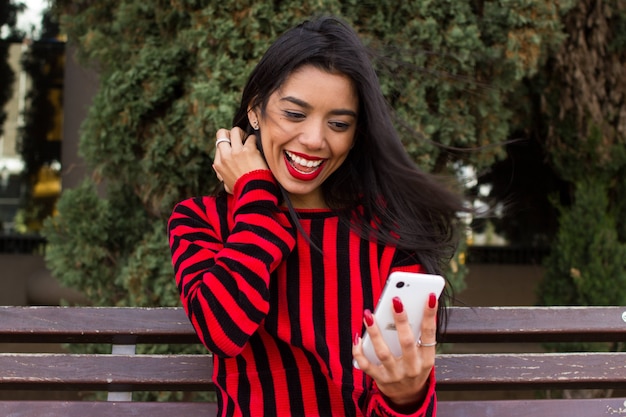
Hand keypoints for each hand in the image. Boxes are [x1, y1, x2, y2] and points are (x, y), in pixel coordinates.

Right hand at [212, 127, 267, 192]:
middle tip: (240, 138)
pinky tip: (258, 147)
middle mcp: (225, 156)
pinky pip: (251, 138)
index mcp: (219, 164)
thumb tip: (216, 168)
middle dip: (231, 133)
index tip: (234, 146)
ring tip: (248, 139)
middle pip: (222, 133)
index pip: (218, 144)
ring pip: (235, 131)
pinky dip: (255, 140)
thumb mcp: (226, 185)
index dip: (227, 143)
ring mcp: (237, 152)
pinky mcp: (249, 150)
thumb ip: (221, 175)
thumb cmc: (242, 190)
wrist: (254, 193)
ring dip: (243, 133)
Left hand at [352, 293, 437, 409]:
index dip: (430, 315)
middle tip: (395, 300)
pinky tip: (357, 336)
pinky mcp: (380, 380)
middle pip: (406, 342)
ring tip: (368, 314)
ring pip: (383, 352)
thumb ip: (417, 335)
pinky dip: (359, 351)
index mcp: (426, 359)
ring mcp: (395, 375)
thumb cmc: (414, 365)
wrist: (408, 396)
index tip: (429, 296)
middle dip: (401, 320)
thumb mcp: (423, 355)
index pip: (429, 334)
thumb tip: (407, 305)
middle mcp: (412, 368)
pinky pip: (366, 365)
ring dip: (375, 332)